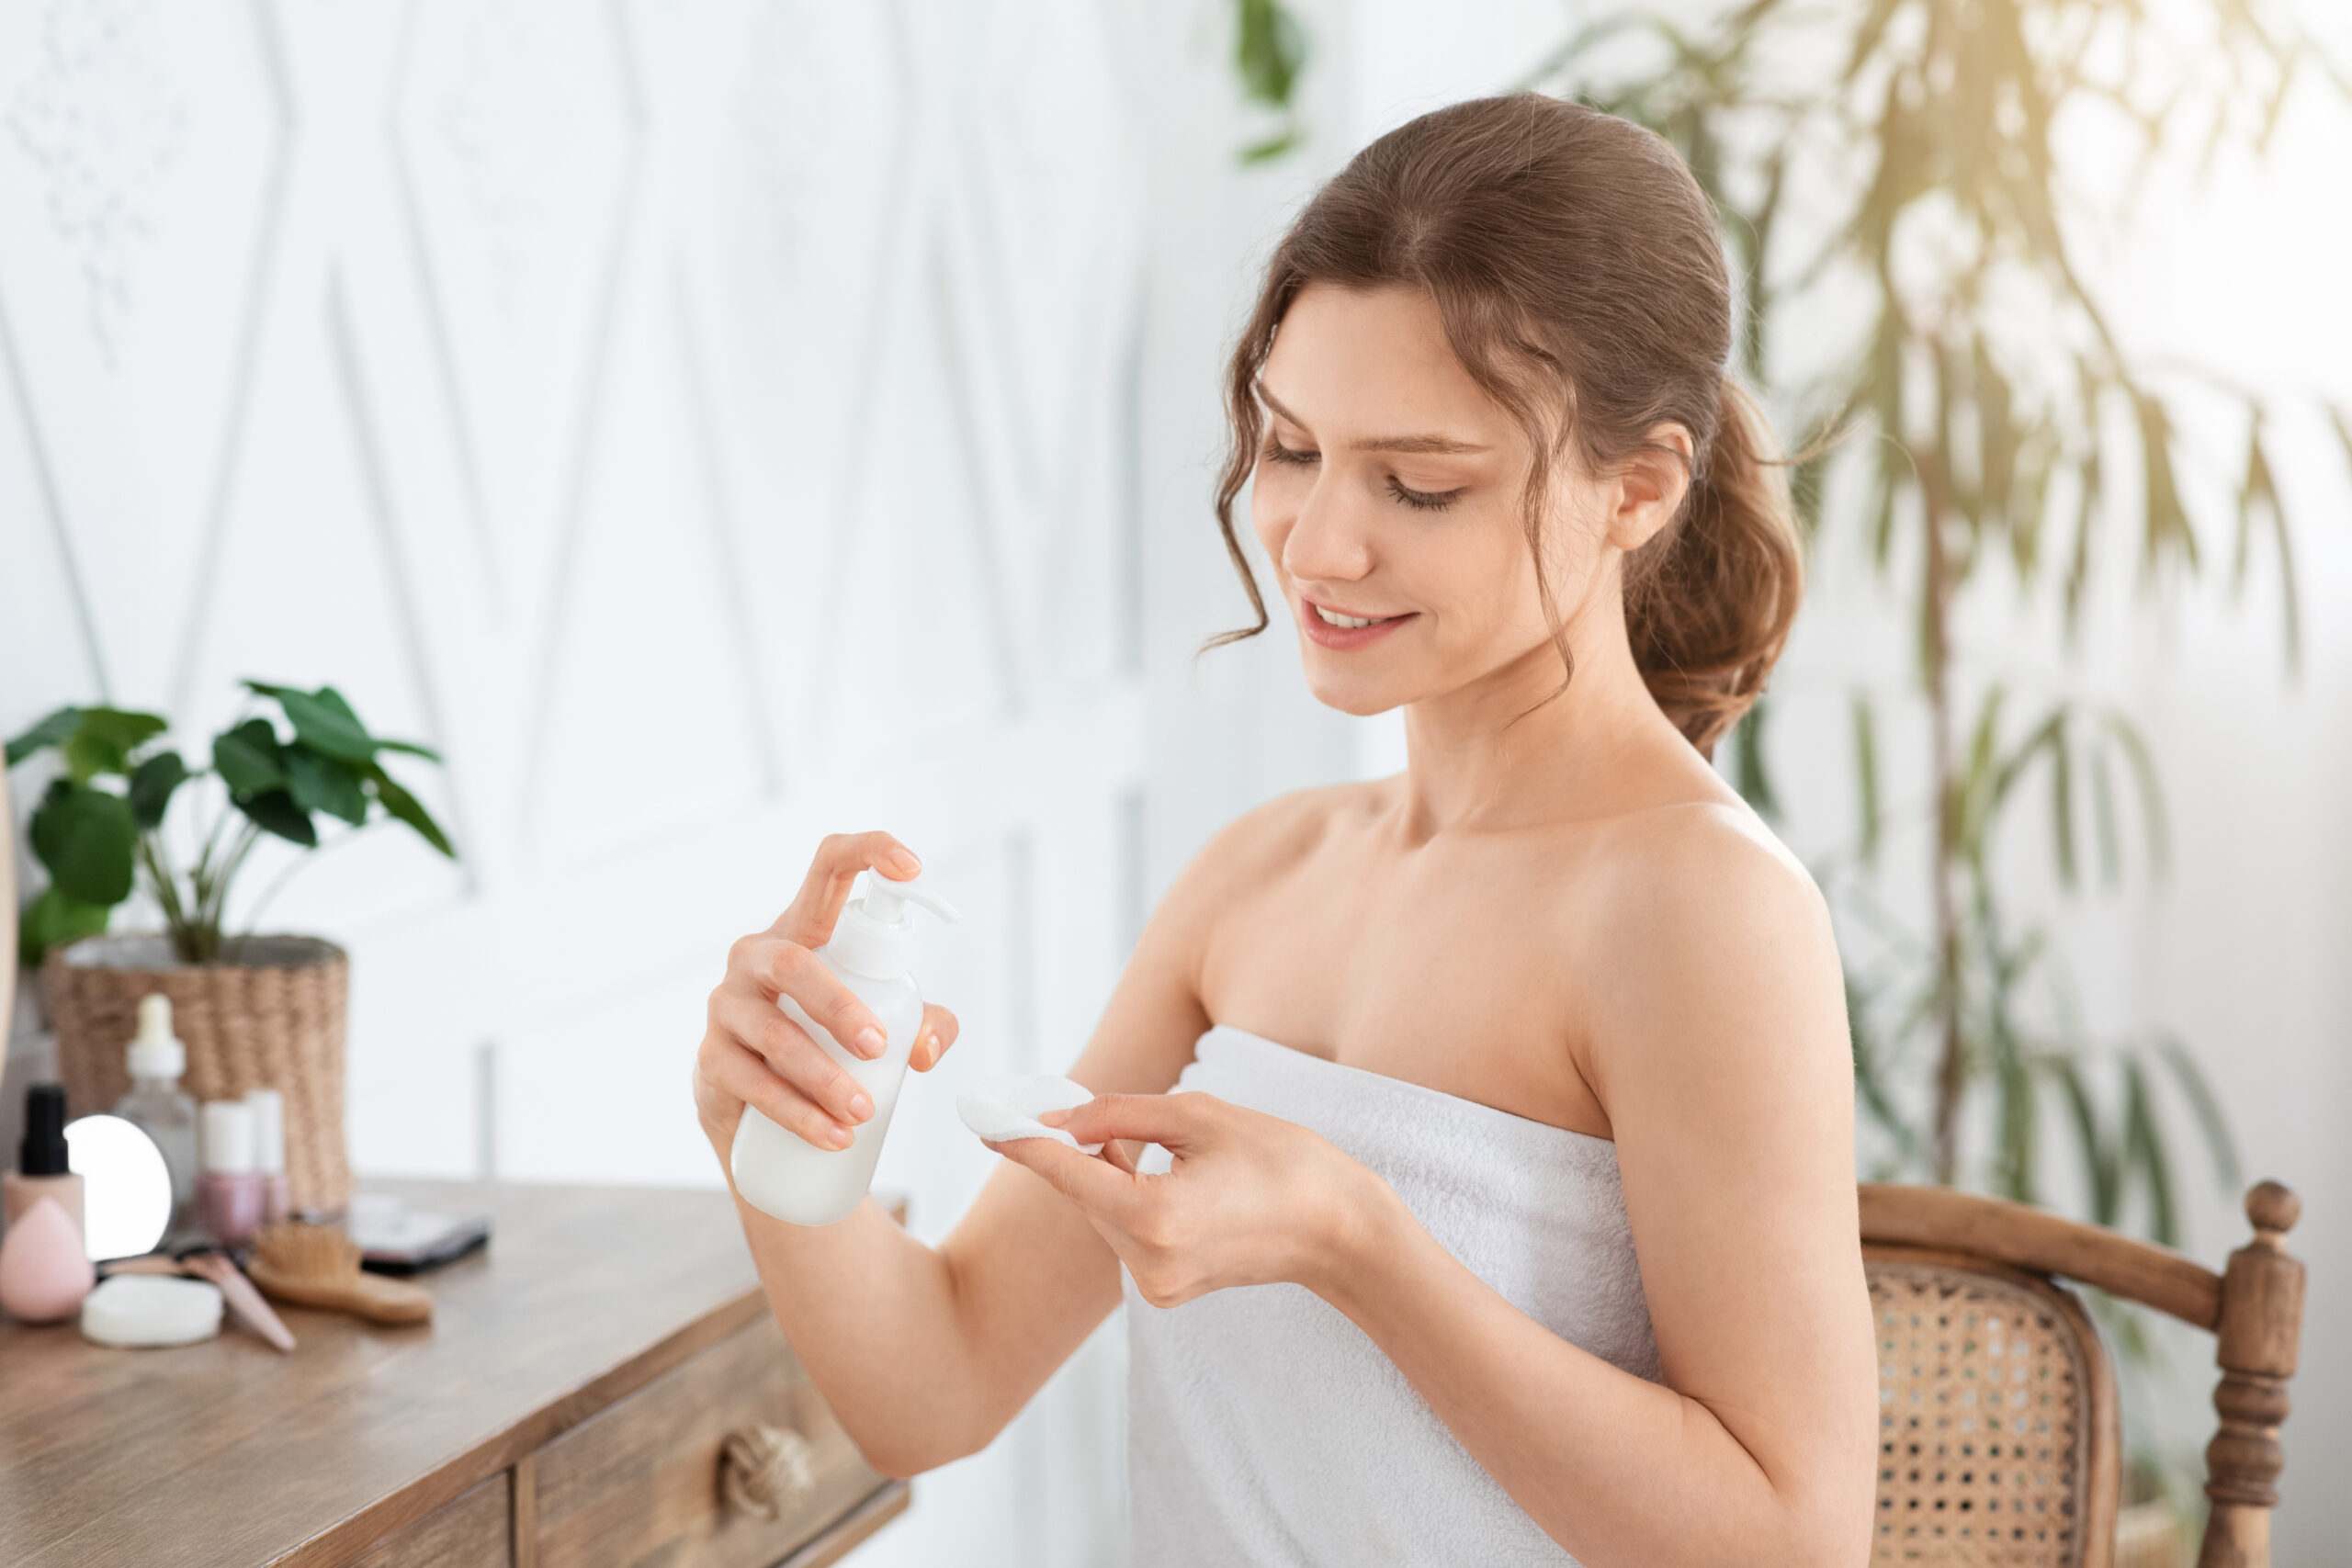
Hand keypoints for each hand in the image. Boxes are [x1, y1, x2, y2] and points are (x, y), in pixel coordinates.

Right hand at [695, 831, 962, 1161]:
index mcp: (803, 930)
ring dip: (822, 1076)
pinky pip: (752, 1083)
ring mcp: (727, 1007)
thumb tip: (925, 1047)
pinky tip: (832, 1136)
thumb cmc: (830, 1047)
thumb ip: (923, 1024)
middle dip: (838, 1004)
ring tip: (863, 1113)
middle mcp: (756, 957)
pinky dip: (797, 1113)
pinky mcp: (712, 1059)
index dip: (868, 852)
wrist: (761, 1114)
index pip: (827, 869)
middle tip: (880, 1047)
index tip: (913, 866)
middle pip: (793, 961)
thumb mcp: (883, 1028)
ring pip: (772, 1032)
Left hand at [982, 1091, 1380, 1304]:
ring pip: (1103, 1213)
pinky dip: (1133, 1202)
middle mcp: (1147, 1261)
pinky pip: (1126, 1234)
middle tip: (1098, 1112)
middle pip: (1085, 1193)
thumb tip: (1060, 1118)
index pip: (1067, 1174)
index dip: (1023, 1144)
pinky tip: (1178, 1185)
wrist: (1340, 1232)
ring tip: (1178, 1153)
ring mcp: (1156, 1286)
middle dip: (1082, 1151)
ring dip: (1113, 1175)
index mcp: (1155, 1215)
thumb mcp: (1201, 1116)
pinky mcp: (1165, 1292)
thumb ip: (1120, 1114)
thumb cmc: (1283, 1161)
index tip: (985, 1123)